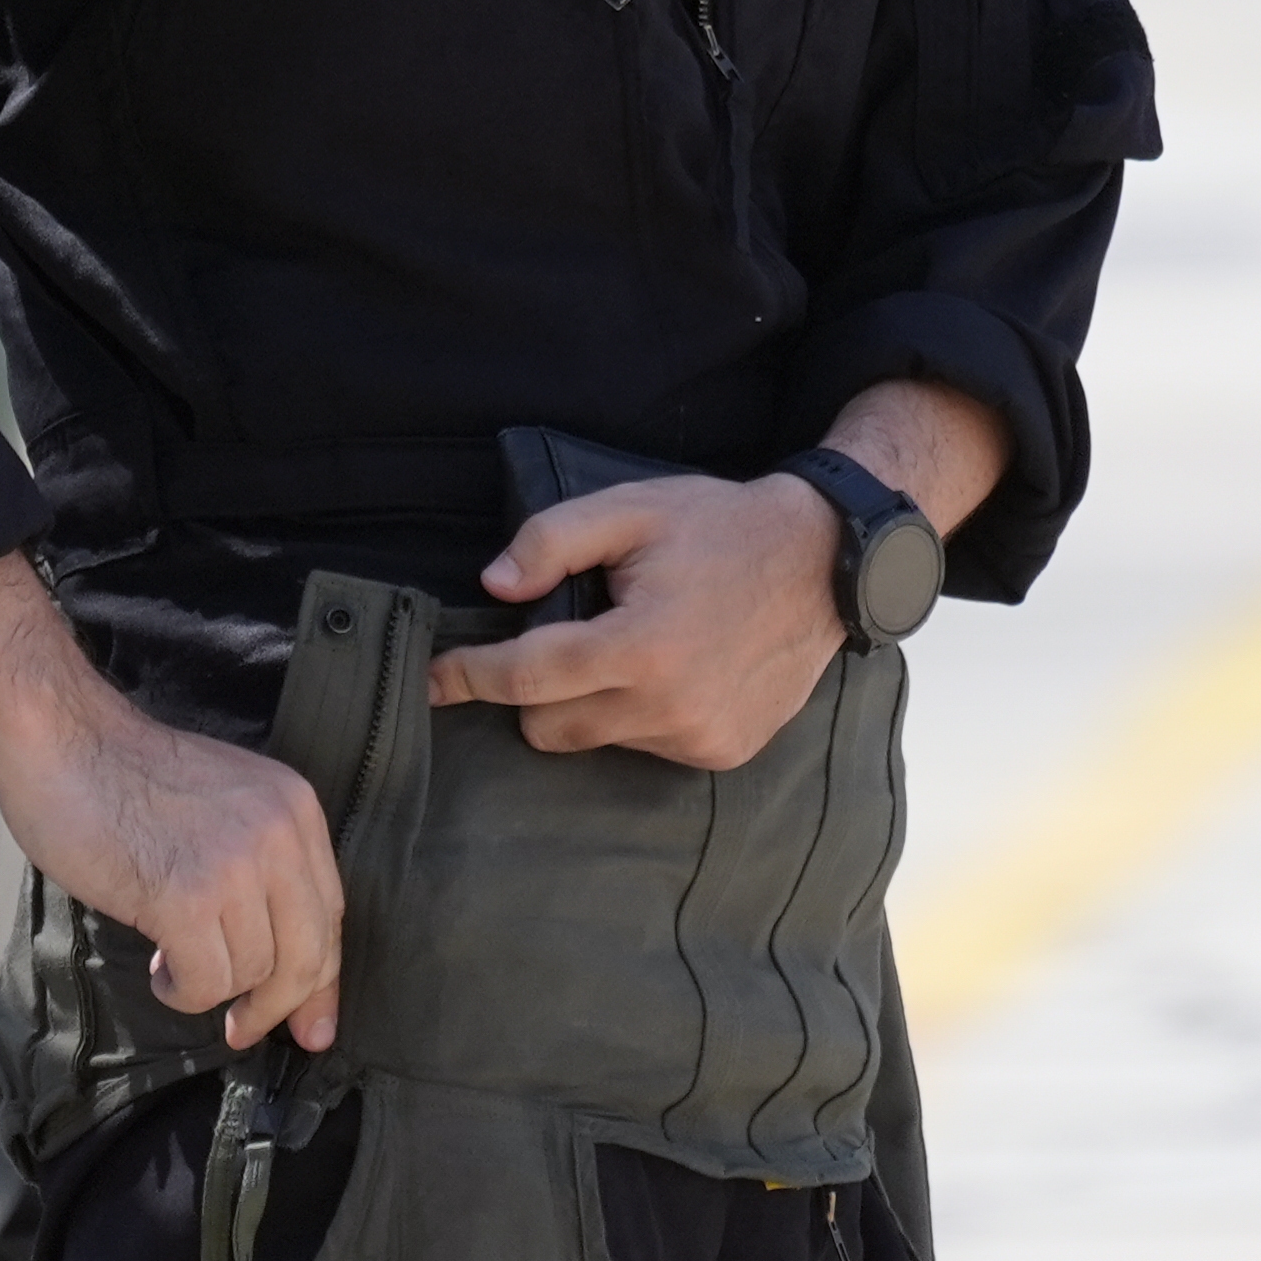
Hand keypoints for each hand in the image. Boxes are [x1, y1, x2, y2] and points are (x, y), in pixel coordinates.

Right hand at [0, 554, 344, 1050]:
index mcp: (295, 809)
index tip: (309, 1025)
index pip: (332, 914)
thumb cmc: (129, 777)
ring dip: (211, 988)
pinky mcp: (185, 896)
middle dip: (277, 1006)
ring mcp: (235, 865)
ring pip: (254, 974)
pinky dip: (182, 991)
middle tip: (241, 1029)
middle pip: (309, 955)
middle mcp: (279, 834)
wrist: (63, 739)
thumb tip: (282, 959)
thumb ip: (261, 867)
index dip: (321, 980)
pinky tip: (158, 966)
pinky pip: (206, 982)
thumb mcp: (226, 805)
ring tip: (171, 960)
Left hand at [429, 471, 844, 768]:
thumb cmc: (723, 527)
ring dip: (594, 701)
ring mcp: (698, 737)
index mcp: (640, 645)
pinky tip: (676, 669)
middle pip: (549, 727)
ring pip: (597, 739)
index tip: (434, 678)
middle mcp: (668, 705)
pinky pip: (647, 747)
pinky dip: (641, 714)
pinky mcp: (722, 752)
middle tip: (565, 636)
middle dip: (535, 690)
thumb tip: (495, 585)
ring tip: (637, 644)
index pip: (527, 676)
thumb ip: (554, 540)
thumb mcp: (634, 508)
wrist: (827, 562)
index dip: (471, 675)